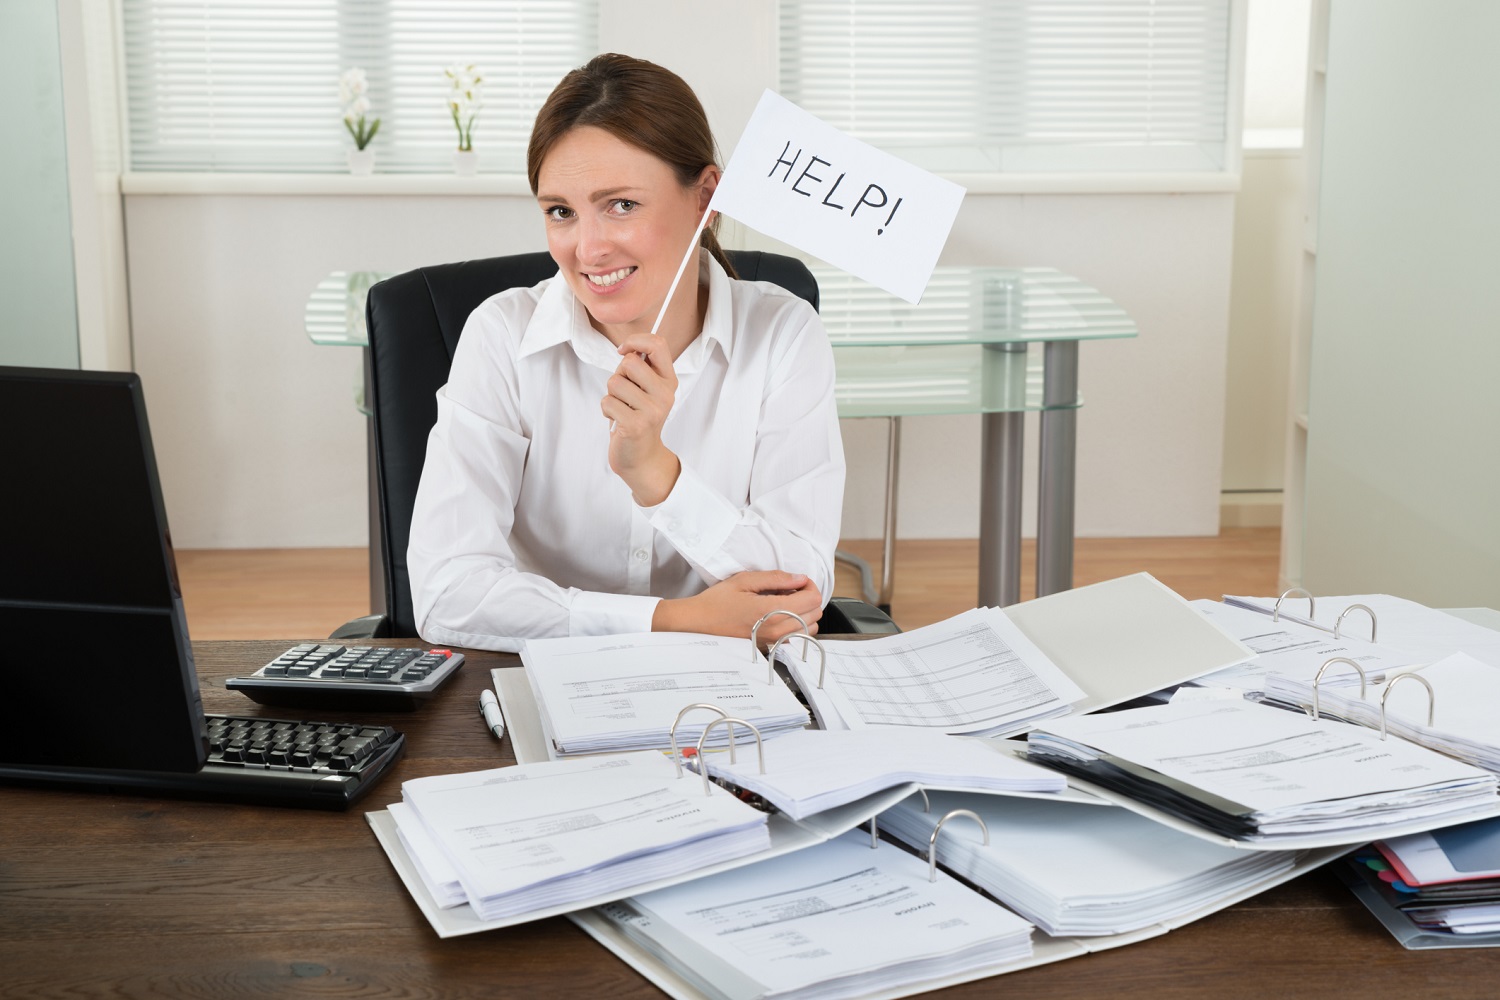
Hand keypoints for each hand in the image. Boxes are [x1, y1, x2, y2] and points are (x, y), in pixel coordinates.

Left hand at [602, 333, 680, 505]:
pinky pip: (607, 402)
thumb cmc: (638, 417)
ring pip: (614, 382)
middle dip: (618, 374)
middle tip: (624, 393)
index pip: (658, 345)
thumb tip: (628, 348)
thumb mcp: (647, 390)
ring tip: (622, 409)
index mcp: (669, 381)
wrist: (641, 457)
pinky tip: (617, 421)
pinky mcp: (635, 425)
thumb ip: (641, 368)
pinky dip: (606, 410)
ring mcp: (652, 411)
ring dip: (611, 395)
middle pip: (629, 362)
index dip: (636, 340)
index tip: (624, 350)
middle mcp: (665, 394)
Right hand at [652, 570, 823, 644]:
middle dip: (807, 597)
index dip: (809, 585)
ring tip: (783, 602)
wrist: (698, 623)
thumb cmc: (717, 601)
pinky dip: (794, 624)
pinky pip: (795, 636)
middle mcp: (778, 630)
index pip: (813, 599)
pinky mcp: (770, 646)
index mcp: (773, 611)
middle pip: (816, 614)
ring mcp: (774, 641)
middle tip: (789, 589)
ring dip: (803, 612)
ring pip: (809, 628)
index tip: (796, 581)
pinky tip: (777, 614)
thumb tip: (799, 578)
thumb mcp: (745, 581)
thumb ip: (776, 579)